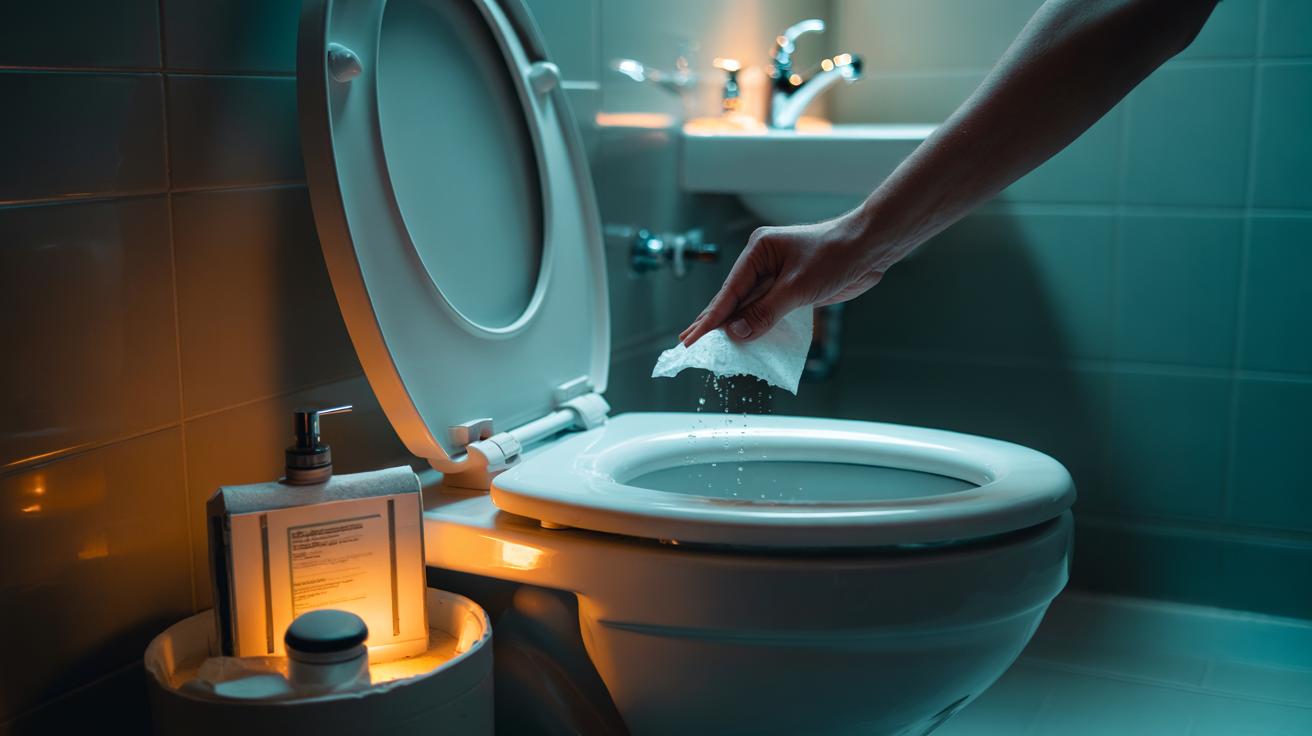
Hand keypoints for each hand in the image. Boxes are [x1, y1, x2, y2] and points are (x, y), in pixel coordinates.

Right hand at [679, 214, 885, 345]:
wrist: (870, 247)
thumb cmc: (836, 255)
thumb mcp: (797, 287)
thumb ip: (765, 312)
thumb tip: (735, 332)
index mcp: (758, 251)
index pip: (729, 292)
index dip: (710, 319)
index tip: (692, 339)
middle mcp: (763, 262)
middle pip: (734, 298)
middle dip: (713, 322)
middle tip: (688, 343)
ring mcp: (777, 275)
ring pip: (750, 306)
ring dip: (734, 326)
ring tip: (710, 343)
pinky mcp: (792, 287)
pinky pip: (767, 309)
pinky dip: (756, 324)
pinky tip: (745, 337)